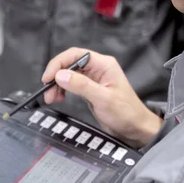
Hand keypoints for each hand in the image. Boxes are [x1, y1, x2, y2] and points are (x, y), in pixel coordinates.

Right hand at [41, 48, 162, 147]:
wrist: (135, 128)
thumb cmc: (127, 113)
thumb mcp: (103, 99)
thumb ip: (81, 85)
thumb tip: (61, 75)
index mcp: (104, 65)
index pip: (75, 55)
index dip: (59, 64)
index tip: (48, 77)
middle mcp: (98, 69)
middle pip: (69, 64)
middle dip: (56, 76)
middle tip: (48, 91)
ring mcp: (93, 79)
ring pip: (68, 75)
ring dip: (57, 85)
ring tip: (52, 98)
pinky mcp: (90, 89)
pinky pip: (71, 84)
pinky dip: (62, 90)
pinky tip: (59, 98)